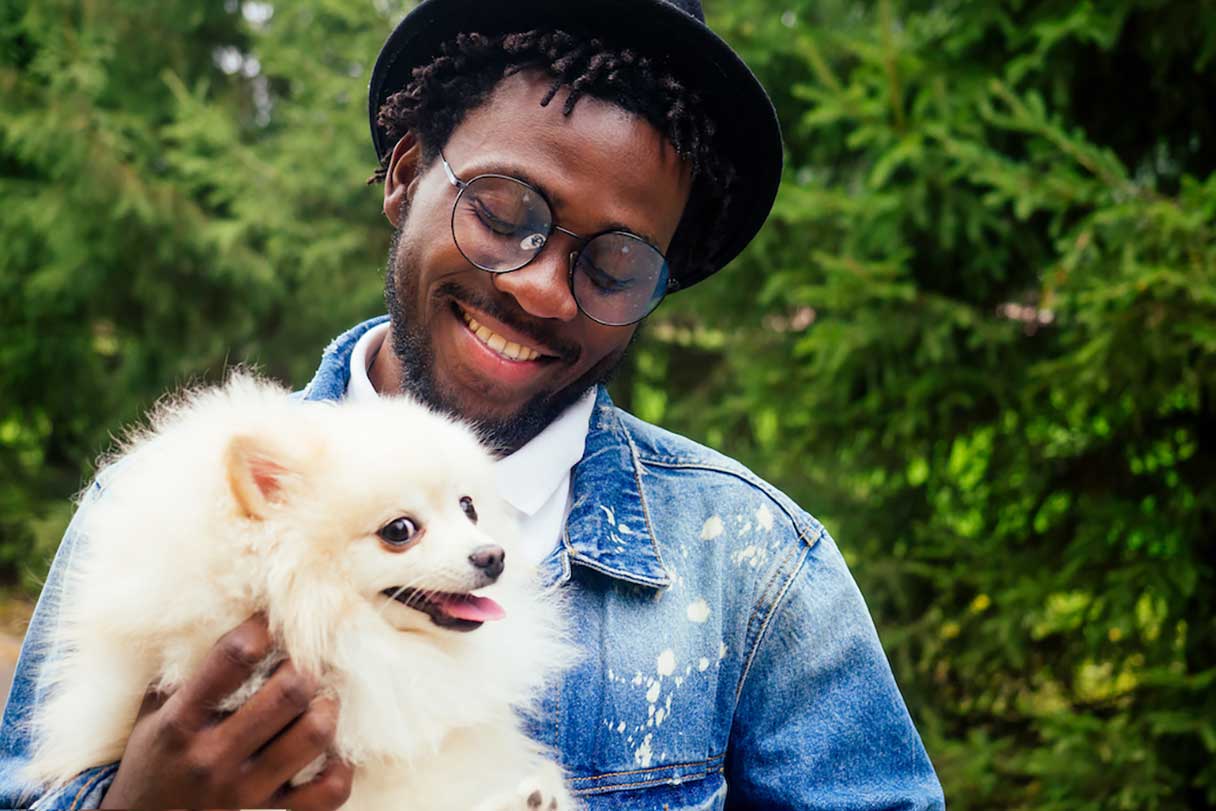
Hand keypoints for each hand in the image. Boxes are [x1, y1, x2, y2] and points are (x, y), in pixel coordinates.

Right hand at [99, 615, 352, 809]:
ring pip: (315, 733)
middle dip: (305, 665)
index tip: (273, 620)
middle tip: (303, 661)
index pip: (233, 657)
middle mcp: (213, 758)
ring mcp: (244, 792)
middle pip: (289, 691)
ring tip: (319, 700)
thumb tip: (238, 614)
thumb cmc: (155, 759)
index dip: (264, 628)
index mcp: (181, 721)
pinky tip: (331, 750)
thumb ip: (189, 670)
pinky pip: (329, 791)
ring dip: (327, 706)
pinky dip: (342, 766)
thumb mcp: (154, 712)